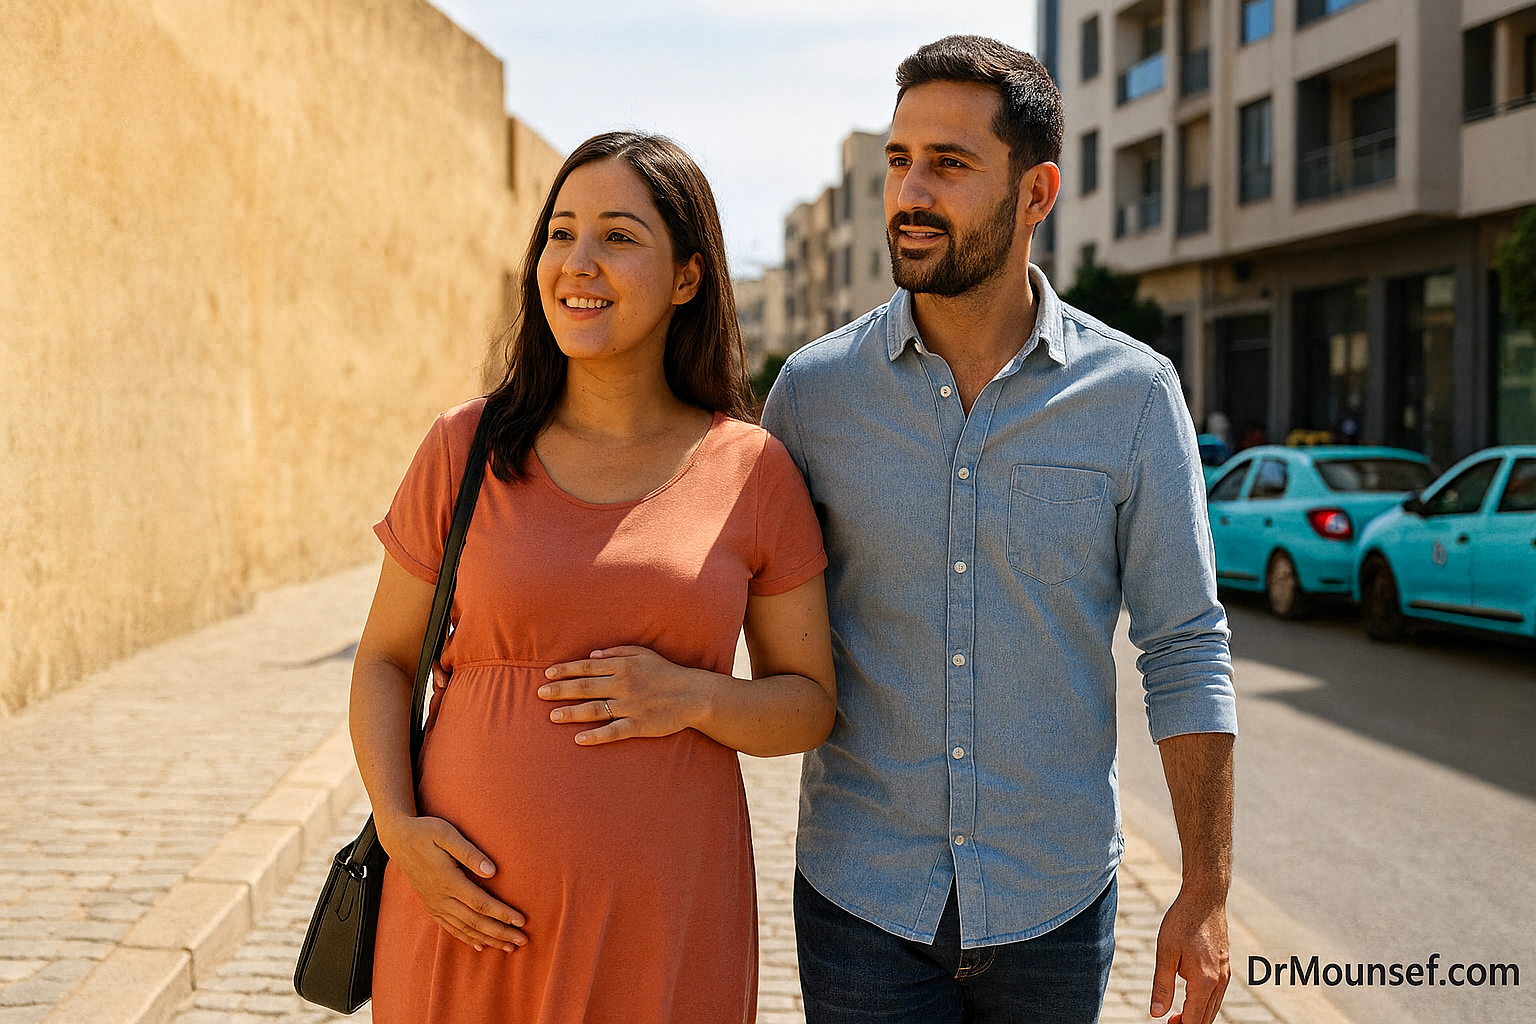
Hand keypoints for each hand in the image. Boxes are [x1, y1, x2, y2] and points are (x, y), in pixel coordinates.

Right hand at [376, 814, 526, 951]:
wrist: (398, 839)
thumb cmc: (426, 832)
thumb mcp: (446, 834)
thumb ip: (469, 853)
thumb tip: (492, 871)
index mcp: (448, 880)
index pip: (480, 903)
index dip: (502, 914)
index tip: (521, 921)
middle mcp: (441, 897)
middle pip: (475, 922)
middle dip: (500, 933)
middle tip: (522, 941)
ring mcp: (435, 904)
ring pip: (464, 928)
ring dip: (488, 939)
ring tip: (508, 947)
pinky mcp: (431, 906)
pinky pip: (450, 928)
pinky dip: (466, 938)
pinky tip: (480, 946)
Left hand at [539, 646, 707, 744]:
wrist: (694, 695)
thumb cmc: (666, 672)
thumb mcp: (643, 654)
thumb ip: (616, 652)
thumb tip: (591, 655)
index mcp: (623, 666)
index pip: (587, 667)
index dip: (566, 670)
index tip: (547, 674)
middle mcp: (623, 685)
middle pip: (585, 688)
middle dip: (560, 690)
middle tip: (539, 694)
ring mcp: (630, 706)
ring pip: (595, 710)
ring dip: (571, 713)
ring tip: (552, 716)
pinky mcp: (639, 725)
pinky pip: (613, 731)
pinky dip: (596, 735)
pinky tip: (579, 739)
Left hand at [1150, 886, 1228, 1022]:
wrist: (1205, 897)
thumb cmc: (1182, 921)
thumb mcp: (1165, 953)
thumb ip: (1162, 985)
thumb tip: (1156, 1013)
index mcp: (1204, 981)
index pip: (1194, 1020)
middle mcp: (1219, 982)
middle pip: (1206, 1018)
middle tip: (1169, 1023)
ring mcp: (1225, 974)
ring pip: (1213, 1008)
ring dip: (1197, 1016)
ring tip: (1175, 1015)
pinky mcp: (1225, 967)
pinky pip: (1216, 995)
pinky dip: (1204, 1003)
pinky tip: (1188, 997)